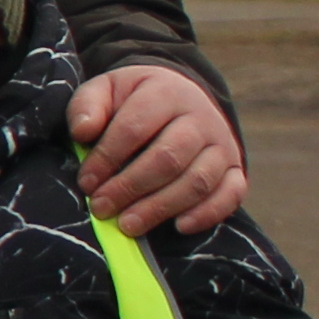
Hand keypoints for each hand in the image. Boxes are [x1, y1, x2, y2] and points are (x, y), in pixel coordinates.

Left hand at [70, 65, 248, 234]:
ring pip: (197, 180)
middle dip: (130, 187)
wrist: (178, 97)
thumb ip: (87, 106)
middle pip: (168, 158)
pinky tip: (179, 226)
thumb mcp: (105, 91)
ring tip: (128, 225)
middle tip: (101, 208)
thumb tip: (83, 131)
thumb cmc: (132, 101)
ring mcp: (222, 144)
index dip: (108, 157)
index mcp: (165, 92)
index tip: (86, 182)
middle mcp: (201, 117)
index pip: (135, 127)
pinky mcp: (235, 168)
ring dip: (161, 207)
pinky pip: (232, 194)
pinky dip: (208, 213)